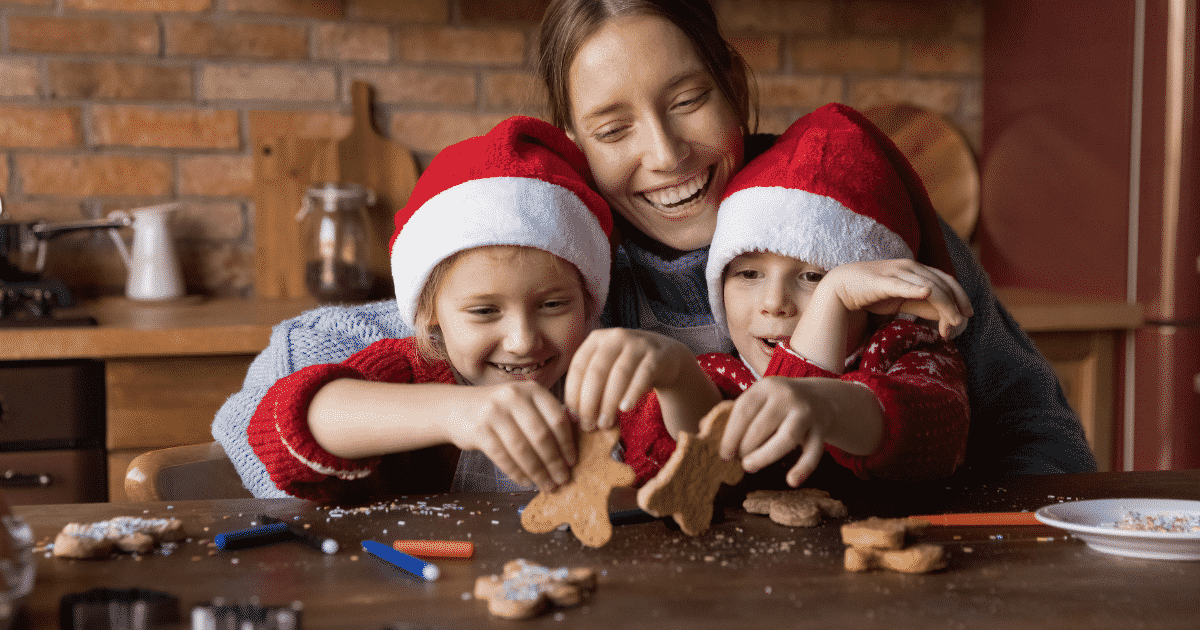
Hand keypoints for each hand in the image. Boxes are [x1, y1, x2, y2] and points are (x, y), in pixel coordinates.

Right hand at [442, 381, 575, 492]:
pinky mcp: (479, 429)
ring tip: (547, 486)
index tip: (573, 462)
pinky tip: (526, 482)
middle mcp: (514, 396)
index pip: (557, 418)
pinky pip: (503, 457)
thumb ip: (544, 419)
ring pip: (523, 449)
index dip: (567, 443)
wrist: (456, 408)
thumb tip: (570, 454)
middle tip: (563, 479)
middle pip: (542, 435)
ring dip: (538, 472)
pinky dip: (517, 473)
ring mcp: (494, 412)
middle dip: (554, 462)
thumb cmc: (500, 412)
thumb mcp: (523, 405)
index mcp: (532, 389)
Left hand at [565, 328, 696, 431]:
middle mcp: (615, 337)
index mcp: (596, 339)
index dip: (573, 393)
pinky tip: (625, 409)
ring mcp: (638, 344)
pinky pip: (643, 375)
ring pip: (619, 375)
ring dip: (609, 403)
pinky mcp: (656, 355)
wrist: (666, 357)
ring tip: (604, 424)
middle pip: (597, 372)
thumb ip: (588, 384)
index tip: (573, 417)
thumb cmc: (627, 367)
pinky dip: (632, 393)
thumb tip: (571, 414)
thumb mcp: (606, 368)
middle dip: (589, 402)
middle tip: (588, 426)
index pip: (578, 366)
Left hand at [718, 376, 831, 486]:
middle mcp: (786, 397)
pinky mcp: (821, 429)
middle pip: (762, 427)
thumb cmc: (778, 403)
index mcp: (766, 387)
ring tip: (749, 467)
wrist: (820, 398)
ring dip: (765, 456)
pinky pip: (813, 452)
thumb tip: (702, 429)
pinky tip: (791, 481)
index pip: (743, 411)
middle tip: (738, 461)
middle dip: (746, 448)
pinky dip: (803, 468)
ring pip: (786, 439)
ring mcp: (806, 412)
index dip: (730, 435)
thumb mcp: (758, 399)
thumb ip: (734, 413)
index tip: (723, 454)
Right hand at [822, 260, 971, 338]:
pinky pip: (901, 285)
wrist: (841, 286)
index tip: (967, 314)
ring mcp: (896, 272)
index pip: (946, 280)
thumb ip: (922, 305)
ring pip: (928, 287)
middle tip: (961, 323)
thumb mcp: (903, 300)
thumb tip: (945, 317)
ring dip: (944, 304)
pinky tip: (927, 292)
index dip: (960, 297)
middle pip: (942, 284)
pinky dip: (915, 288)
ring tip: (953, 322)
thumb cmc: (873, 294)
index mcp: (916, 270)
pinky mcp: (881, 281)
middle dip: (955, 304)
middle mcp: (909, 267)